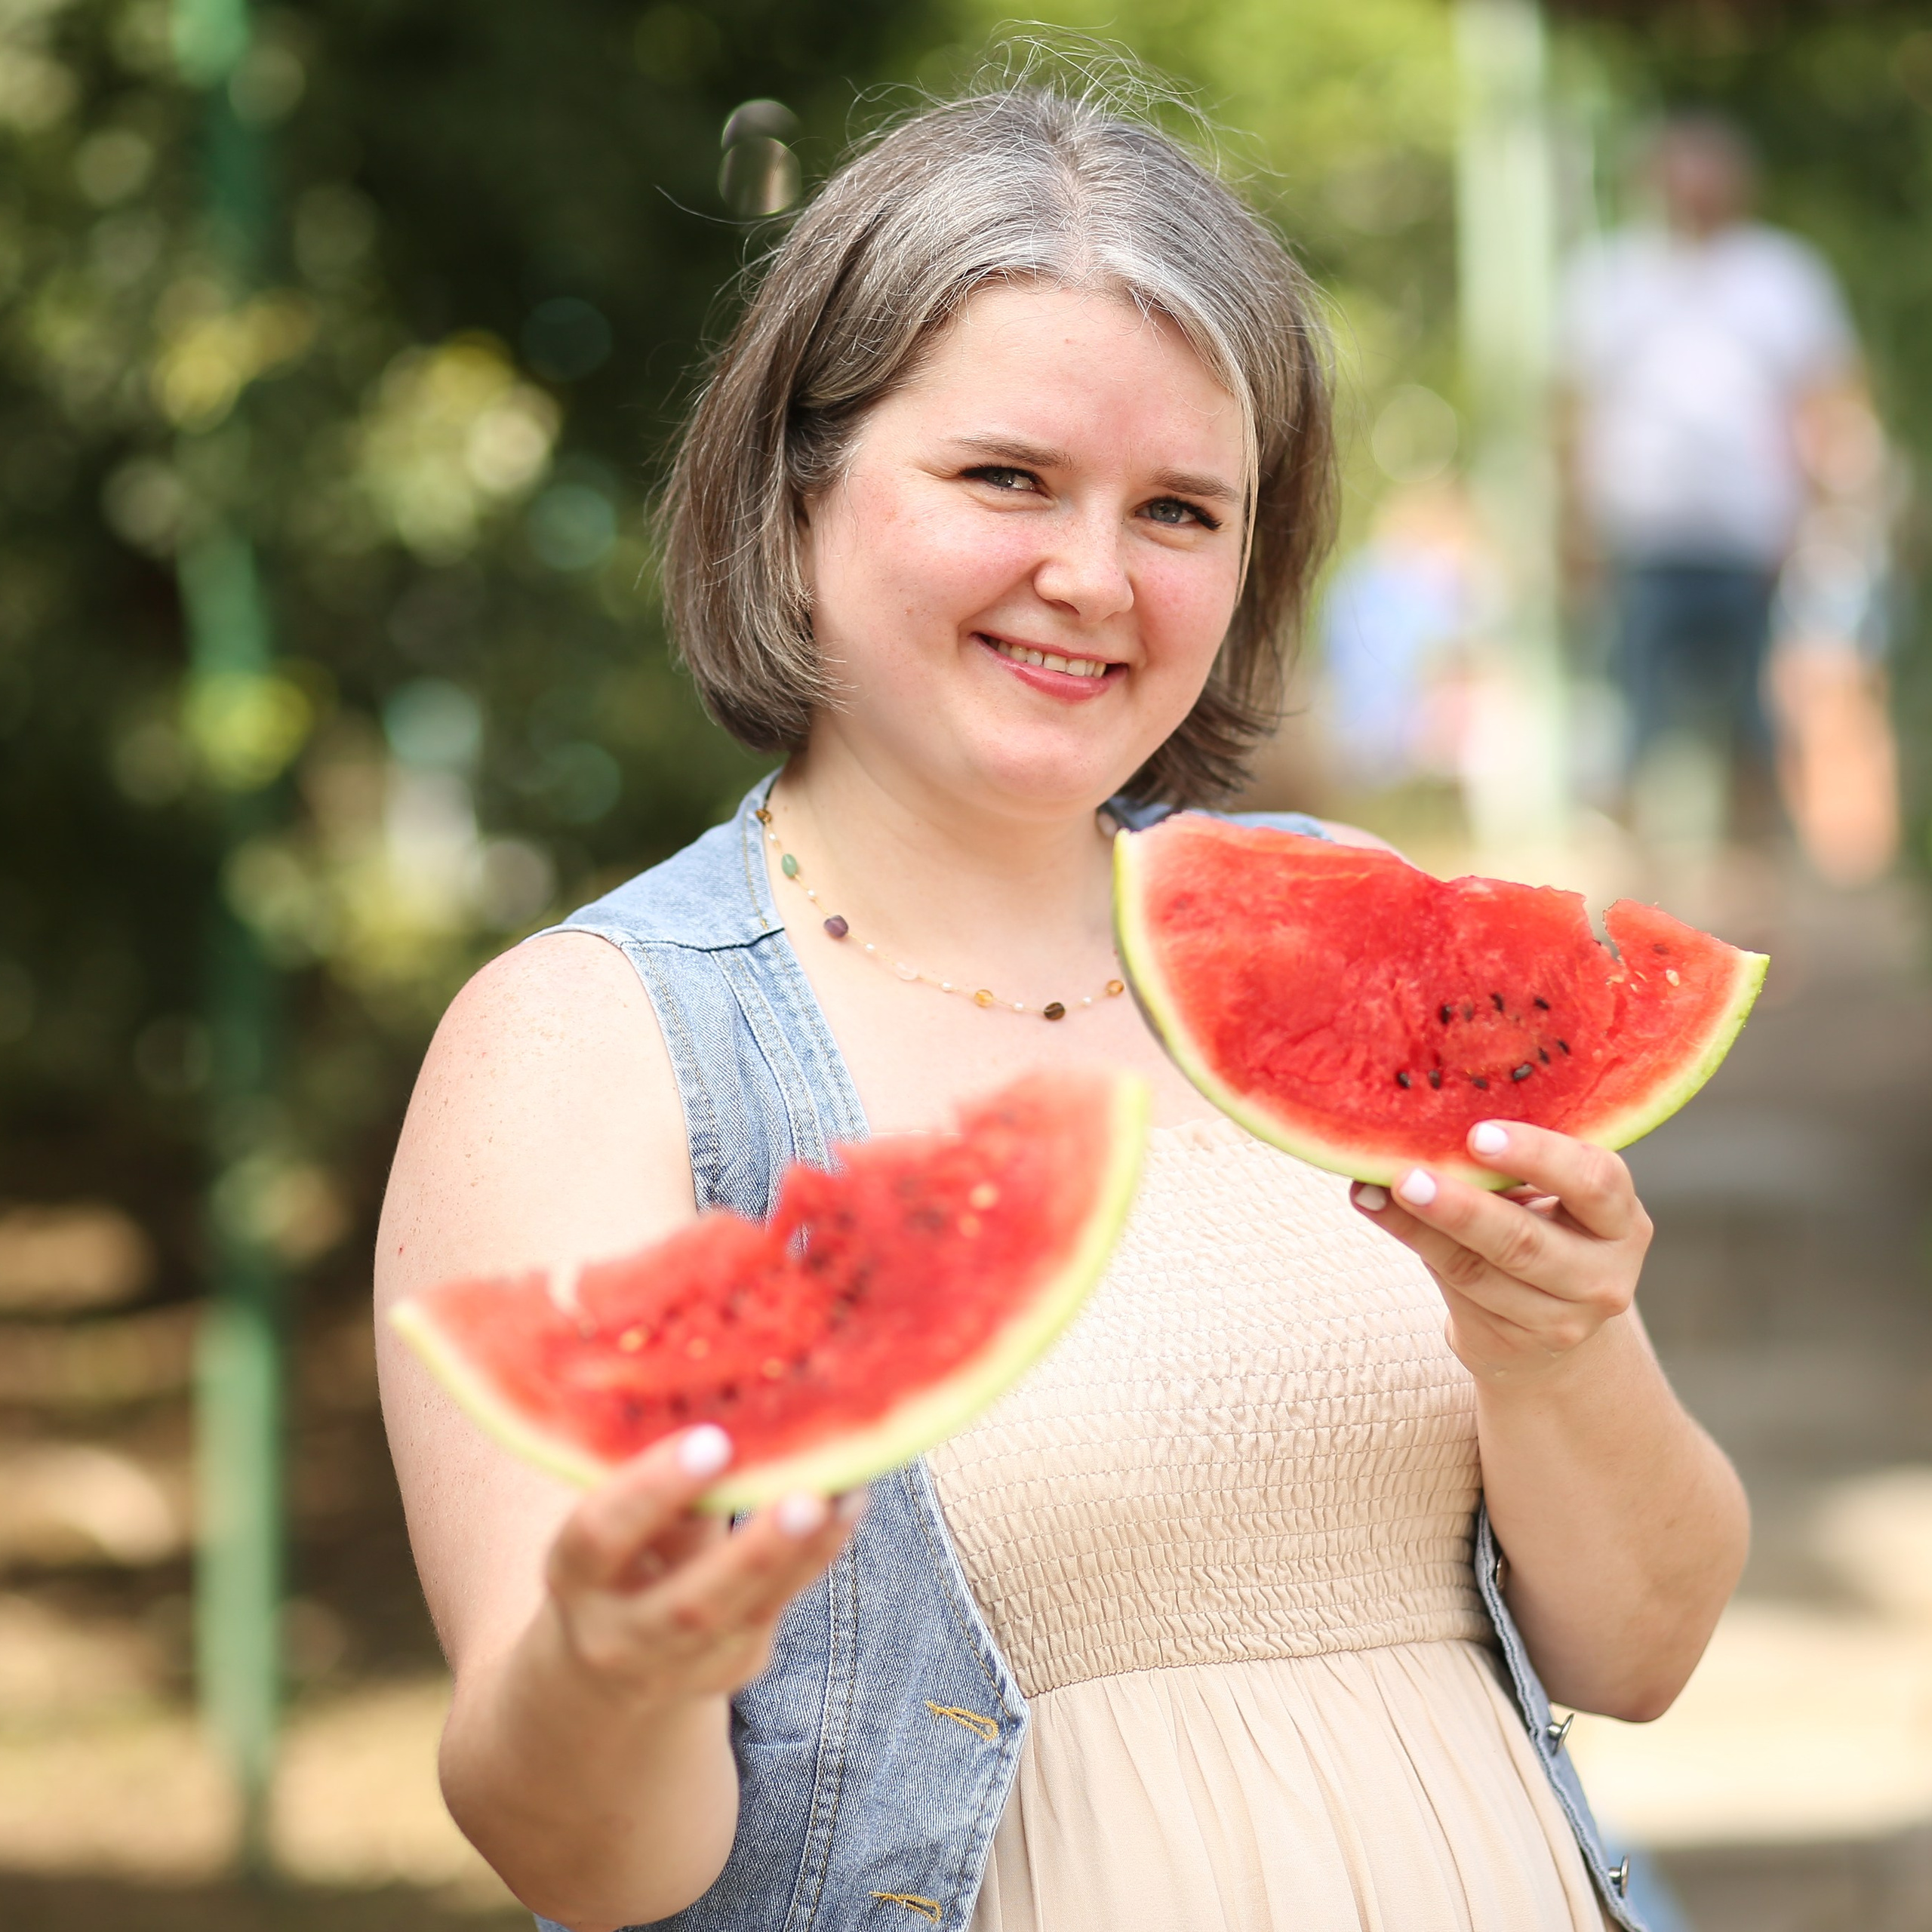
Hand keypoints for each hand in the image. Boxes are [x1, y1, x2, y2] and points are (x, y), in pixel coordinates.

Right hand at [538, 1426, 864, 1708]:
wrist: (606, 1661)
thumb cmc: (618, 1548)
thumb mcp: (614, 1516)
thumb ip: (654, 1480)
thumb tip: (724, 1401)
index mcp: (574, 1577)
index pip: (601, 1536)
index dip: (652, 1490)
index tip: (712, 1439)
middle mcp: (617, 1635)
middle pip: (687, 1606)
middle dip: (752, 1555)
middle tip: (808, 1498)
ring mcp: (677, 1665)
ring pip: (747, 1615)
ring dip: (806, 1552)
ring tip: (848, 1493)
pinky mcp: (730, 1667)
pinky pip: (776, 1610)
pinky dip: (816, 1555)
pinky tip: (848, 1505)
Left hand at [1349, 1122, 1652, 1385]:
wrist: (1549, 1325)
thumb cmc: (1542, 1230)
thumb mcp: (1551, 1196)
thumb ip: (1508, 1167)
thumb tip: (1427, 1122)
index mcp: (1621, 1220)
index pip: (1594, 1182)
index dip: (1538, 1155)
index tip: (1477, 1134)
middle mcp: (1604, 1275)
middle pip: (1525, 1240)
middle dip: (1461, 1208)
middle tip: (1408, 1177)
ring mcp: (1563, 1319)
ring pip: (1478, 1270)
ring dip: (1418, 1227)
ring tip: (1373, 1191)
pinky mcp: (1515, 1343)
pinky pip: (1456, 1289)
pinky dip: (1415, 1245)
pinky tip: (1377, 1210)